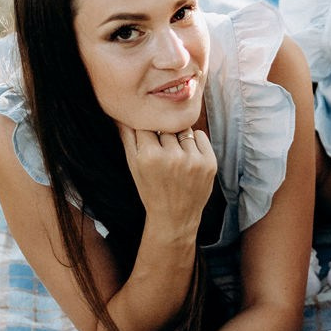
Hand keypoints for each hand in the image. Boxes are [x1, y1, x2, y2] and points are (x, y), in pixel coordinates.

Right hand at [120, 124, 216, 239]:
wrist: (174, 217)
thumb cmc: (150, 189)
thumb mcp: (133, 165)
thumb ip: (127, 136)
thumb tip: (121, 113)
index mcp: (149, 157)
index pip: (147, 125)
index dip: (147, 130)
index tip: (148, 138)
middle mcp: (172, 157)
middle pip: (166, 127)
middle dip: (163, 134)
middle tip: (162, 149)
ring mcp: (193, 160)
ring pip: (184, 129)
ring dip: (179, 137)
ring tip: (175, 156)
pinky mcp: (209, 162)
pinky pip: (200, 135)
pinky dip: (194, 141)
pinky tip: (188, 157)